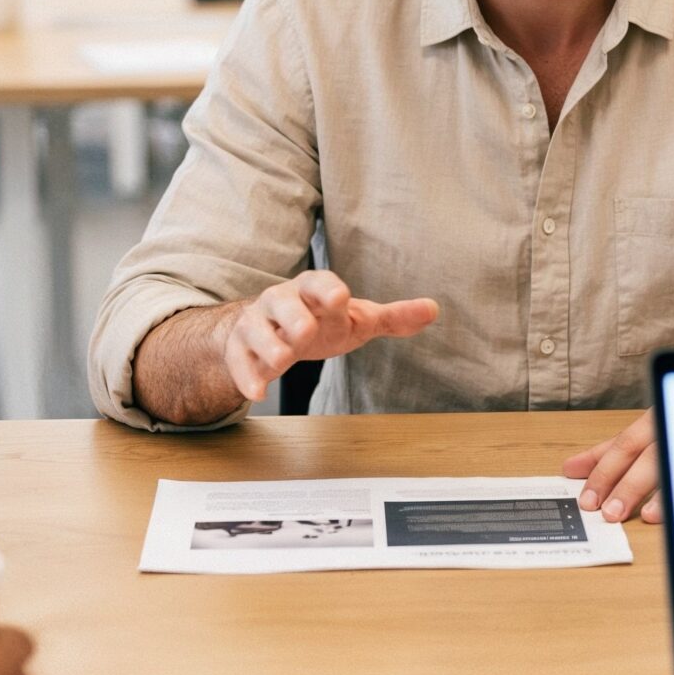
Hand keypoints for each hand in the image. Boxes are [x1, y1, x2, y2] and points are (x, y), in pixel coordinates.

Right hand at [218, 270, 439, 402]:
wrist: (267, 330)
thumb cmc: (319, 321)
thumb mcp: (356, 319)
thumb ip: (393, 317)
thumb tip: (433, 309)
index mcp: (313, 289)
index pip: (319, 281)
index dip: (329, 290)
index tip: (339, 298)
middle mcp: (281, 302)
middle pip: (283, 303)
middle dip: (294, 316)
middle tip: (305, 332)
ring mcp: (257, 324)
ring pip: (256, 330)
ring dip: (269, 345)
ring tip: (282, 361)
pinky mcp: (240, 349)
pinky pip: (240, 361)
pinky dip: (248, 377)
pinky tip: (259, 393)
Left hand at [563, 409, 662, 523]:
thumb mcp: (642, 432)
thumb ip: (609, 450)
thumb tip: (571, 468)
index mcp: (654, 419)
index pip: (624, 445)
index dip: (603, 471)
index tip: (586, 498)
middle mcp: (672, 427)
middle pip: (645, 455)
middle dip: (623, 484)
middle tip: (604, 511)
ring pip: (671, 464)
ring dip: (653, 492)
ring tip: (637, 515)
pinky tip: (666, 512)